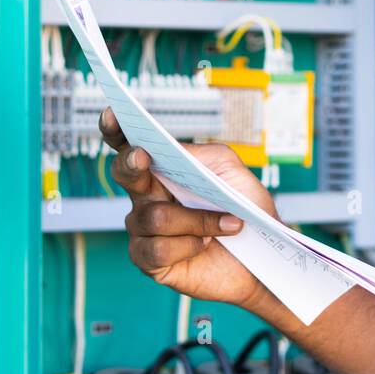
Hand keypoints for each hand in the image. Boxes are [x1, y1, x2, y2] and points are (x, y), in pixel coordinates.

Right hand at [100, 107, 277, 308]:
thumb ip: (201, 156)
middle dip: (131, 163)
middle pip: (124, 173)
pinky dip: (189, 245)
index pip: (132, 146)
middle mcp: (147, 196)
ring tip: (227, 224)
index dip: (116, 130)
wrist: (262, 256)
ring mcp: (144, 229)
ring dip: (197, 220)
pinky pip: (157, 248)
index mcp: (164, 170)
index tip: (112, 113)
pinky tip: (204, 244)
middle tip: (143, 157)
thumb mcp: (231, 172)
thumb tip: (172, 151)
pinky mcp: (149, 260)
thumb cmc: (246, 210)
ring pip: (154, 216)